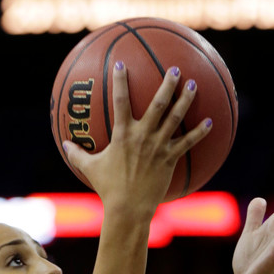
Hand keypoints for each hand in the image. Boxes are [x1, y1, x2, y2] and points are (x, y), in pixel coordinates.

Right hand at [63, 63, 212, 217]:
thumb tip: (63, 144)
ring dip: (186, 100)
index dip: (120, 81)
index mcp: (123, 134)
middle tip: (174, 69)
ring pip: (175, 118)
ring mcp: (158, 146)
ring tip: (194, 84)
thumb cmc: (108, 188)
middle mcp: (142, 136)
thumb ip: (77, 154)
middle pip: (158, 103)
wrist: (128, 209)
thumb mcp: (90, 169)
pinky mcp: (170, 159)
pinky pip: (188, 143)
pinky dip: (200, 132)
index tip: (122, 64)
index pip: (119, 101)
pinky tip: (211, 122)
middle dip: (167, 84)